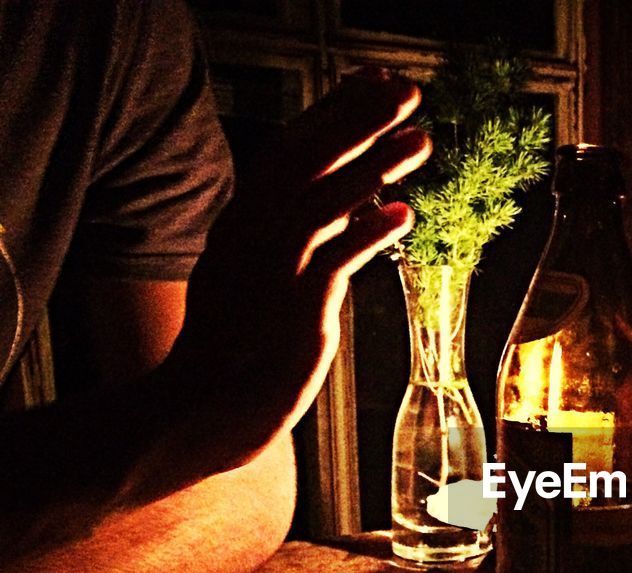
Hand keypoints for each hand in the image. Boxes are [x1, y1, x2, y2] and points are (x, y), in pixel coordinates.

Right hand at [168, 68, 430, 470]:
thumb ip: (301, 247)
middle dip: (357, 119)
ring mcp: (270, 272)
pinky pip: (334, 259)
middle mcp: (250, 237)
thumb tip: (355, 216)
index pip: (288, 152)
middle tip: (406, 89)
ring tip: (421, 138)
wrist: (195, 415)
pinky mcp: (292, 310)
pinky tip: (403, 214)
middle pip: (304, 159)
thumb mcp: (256, 284)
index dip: (332, 114)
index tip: (371, 84)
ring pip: (321, 200)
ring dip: (373, 164)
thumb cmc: (232, 354)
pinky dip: (368, 233)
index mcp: (241, 226)